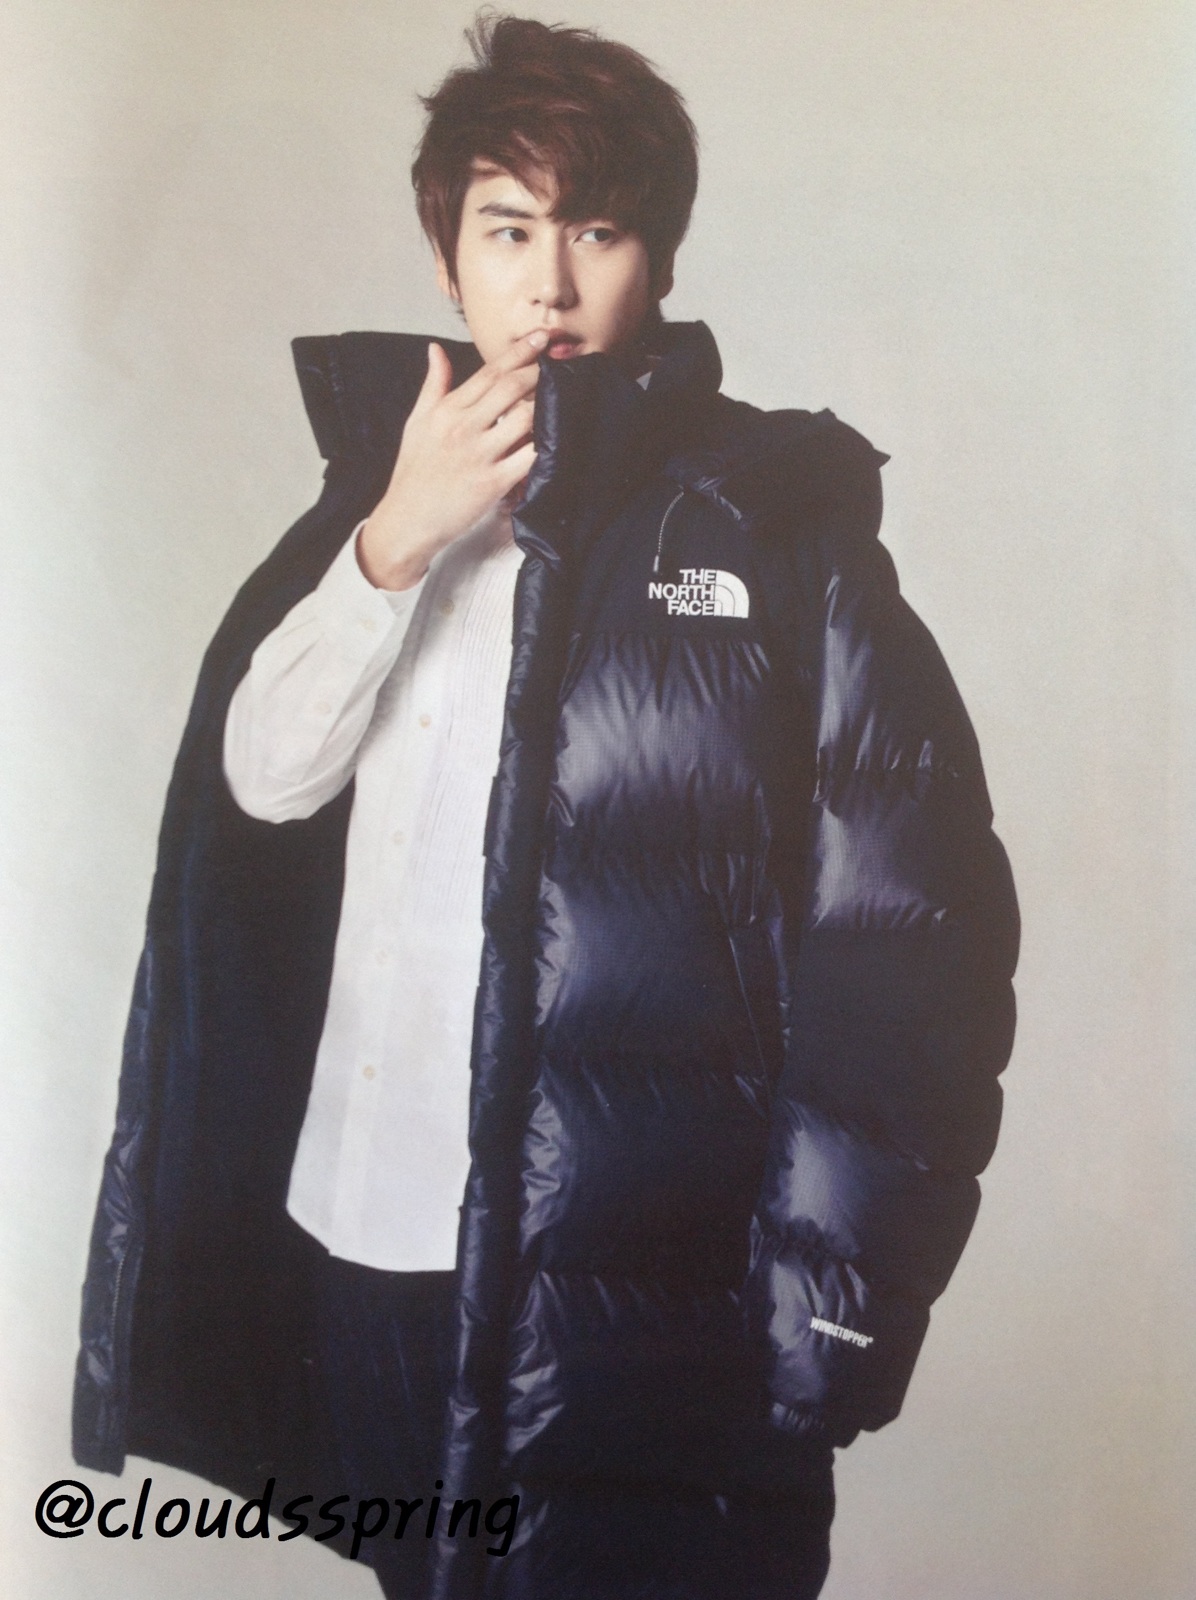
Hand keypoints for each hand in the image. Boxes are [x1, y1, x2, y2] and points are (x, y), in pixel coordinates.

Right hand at [357, 329, 547, 589]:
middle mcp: (463, 428)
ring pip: (525, 419)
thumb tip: (435, 349)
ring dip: (546, 406)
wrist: (407, 520)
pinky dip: (546, 446)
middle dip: (539, 372)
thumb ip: (432, 384)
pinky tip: (559, 437)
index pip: (489, 372)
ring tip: (562, 400)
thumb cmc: (414, 471)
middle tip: (557, 365)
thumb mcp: (416, 422)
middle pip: (511, 388)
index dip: (519, 352)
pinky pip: (528, 459)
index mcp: (447, 410)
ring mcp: (479, 456)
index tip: (540, 338)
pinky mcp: (492, 484)